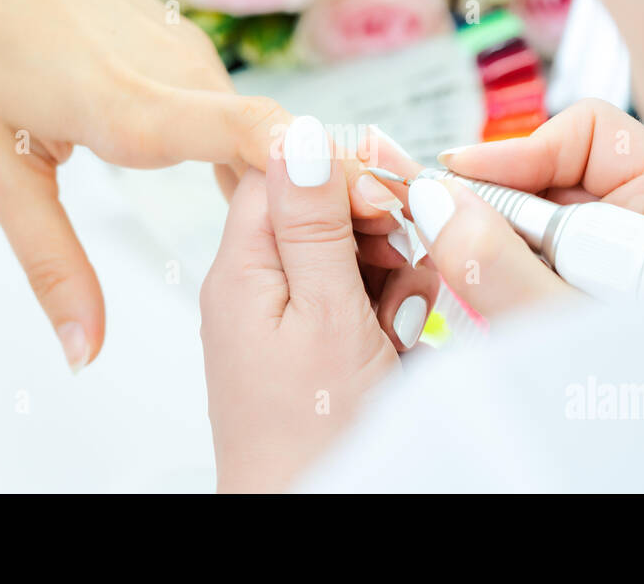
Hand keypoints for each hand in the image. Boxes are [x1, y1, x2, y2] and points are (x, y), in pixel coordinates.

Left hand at [200, 118, 401, 491]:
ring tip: (399, 328)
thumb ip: (314, 222)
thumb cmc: (312, 436)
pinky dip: (387, 313)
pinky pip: (354, 300)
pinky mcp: (312, 346)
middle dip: (377, 235)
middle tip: (400, 282)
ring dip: (391, 277)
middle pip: (322, 212)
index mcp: (243, 267)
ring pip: (349, 255)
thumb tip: (300, 132)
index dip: (344, 180)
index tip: (389, 208)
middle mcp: (256, 286)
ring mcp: (285, 318)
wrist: (312, 512)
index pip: (285, 173)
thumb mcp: (326, 314)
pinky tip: (398, 344)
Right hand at [371, 98, 643, 318]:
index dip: (515, 153)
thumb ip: (493, 265)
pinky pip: (548, 255)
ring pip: (546, 218)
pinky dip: (514, 276)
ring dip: (501, 250)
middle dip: (498, 212)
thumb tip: (434, 202)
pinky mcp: (613, 283)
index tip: (455, 185)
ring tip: (487, 295)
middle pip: (559, 174)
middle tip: (453, 247)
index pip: (587, 132)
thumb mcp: (556, 329)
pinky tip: (507, 309)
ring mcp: (638, 254)